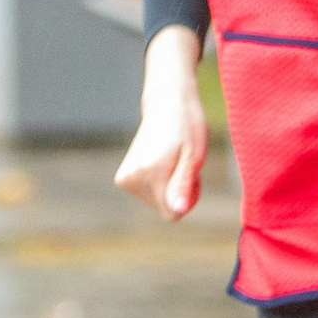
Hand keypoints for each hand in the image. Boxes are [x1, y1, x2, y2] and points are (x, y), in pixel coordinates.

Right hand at [115, 25, 207, 217]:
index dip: (188, 199)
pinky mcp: (123, 178)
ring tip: (173, 158)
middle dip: (179, 191)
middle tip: (184, 162)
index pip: (173, 213)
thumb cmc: (187, 127)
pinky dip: (159, 182)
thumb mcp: (193, 156)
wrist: (167, 104)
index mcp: (151, 172)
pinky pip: (148, 194)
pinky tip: (163, 160)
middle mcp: (133, 178)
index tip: (194, 177)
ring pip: (156, 202)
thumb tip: (177, 211)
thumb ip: (183, 186)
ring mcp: (125, 178)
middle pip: (164, 208)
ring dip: (170, 185)